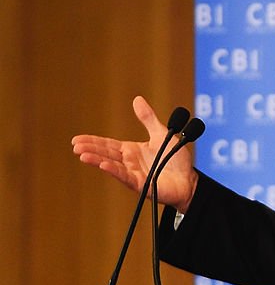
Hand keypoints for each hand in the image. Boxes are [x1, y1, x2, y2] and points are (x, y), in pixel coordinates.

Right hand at [72, 95, 198, 213]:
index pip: (108, 145)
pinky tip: (103, 165)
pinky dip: (114, 170)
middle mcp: (130, 162)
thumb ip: (148, 118)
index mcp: (132, 150)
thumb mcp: (161, 133)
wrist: (189, 180)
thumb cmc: (176, 159)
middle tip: (75, 146)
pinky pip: (125, 176)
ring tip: (82, 155)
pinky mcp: (141, 184)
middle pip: (106, 154)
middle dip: (90, 149)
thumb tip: (137, 99)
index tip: (76, 139)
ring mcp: (134, 173)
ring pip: (112, 165)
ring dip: (97, 160)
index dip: (93, 141)